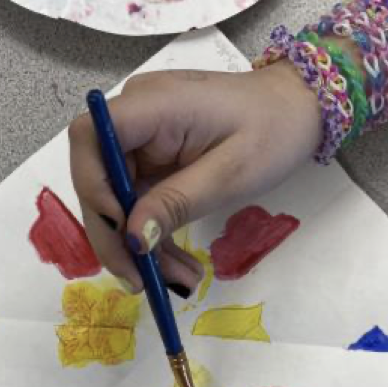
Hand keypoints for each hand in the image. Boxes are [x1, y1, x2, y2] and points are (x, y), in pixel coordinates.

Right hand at [69, 62, 320, 295]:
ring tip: (177, 281)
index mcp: (153, 104)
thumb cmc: (273, 131)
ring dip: (137, 245)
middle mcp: (135, 115)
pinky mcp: (150, 156)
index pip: (91, 137)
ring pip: (115, 198)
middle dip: (116, 235)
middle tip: (142, 283)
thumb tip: (132, 238)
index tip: (122, 234)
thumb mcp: (230, 173)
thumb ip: (176, 203)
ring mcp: (140, 137)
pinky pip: (136, 199)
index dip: (92, 188)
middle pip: (97, 177)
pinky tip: (175, 265)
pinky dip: (152, 234)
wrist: (297, 108)